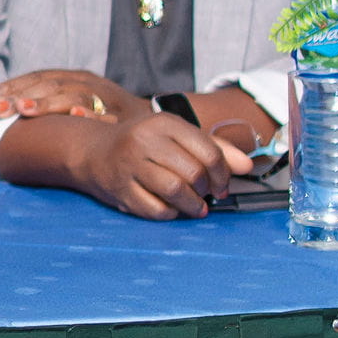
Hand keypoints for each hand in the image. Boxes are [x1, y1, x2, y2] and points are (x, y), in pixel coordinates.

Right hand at [0, 96, 253, 218]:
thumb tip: (247, 166)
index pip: (209, 152)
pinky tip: (172, 209)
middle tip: (206, 195)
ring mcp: (129, 165)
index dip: (223, 174)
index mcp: (163, 123)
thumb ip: (214, 148)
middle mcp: (144, 140)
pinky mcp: (119, 189)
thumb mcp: (176, 136)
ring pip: (176, 192)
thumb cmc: (142, 144)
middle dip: (207, 190)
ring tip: (195, 207)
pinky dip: (170, 214)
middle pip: (194, 173)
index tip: (222, 185)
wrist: (91, 151)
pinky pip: (155, 209)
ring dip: (192, 205)